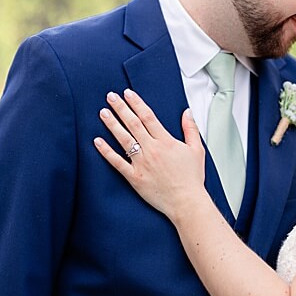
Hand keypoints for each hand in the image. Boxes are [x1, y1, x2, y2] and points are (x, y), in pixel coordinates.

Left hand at [93, 89, 208, 222]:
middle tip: (110, 97)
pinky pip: (117, 162)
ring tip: (103, 113)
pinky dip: (106, 151)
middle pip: (133, 124)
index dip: (136, 103)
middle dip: (121, 108)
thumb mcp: (197, 150)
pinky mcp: (135, 177)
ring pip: (123, 139)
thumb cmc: (192, 178)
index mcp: (166, 142)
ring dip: (112, 124)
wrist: (186, 202)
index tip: (127, 93)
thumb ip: (190, 129)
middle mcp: (152, 150)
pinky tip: (98, 141)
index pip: (148, 117)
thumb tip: (187, 112)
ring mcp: (142, 163)